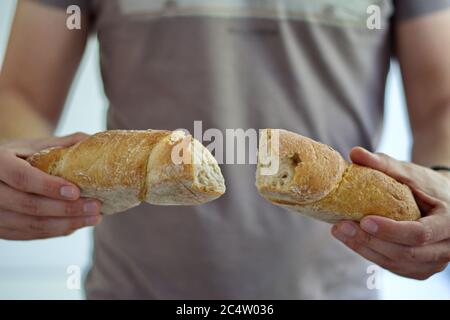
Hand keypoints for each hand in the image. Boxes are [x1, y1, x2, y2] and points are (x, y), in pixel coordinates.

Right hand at [0, 133, 101, 239]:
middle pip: (28, 205)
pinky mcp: (1, 229)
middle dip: (66, 209)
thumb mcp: (38, 144)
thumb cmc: (24, 154)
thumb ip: (65, 143)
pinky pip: (30, 234)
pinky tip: (78, 224)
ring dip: (67, 224)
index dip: (48, 186)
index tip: (75, 191)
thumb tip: (96, 141)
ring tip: (95, 217)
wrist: (1, 170)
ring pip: (31, 225)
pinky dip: (57, 231)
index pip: (21, 178)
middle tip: (96, 206)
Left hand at [332, 147, 449, 279]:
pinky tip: (350, 239)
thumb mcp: (407, 172)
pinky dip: (370, 253)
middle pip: (405, 253)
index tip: (364, 220)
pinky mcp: (418, 269)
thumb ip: (383, 164)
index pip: (419, 234)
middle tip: (340, 227)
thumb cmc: (424, 184)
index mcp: (449, 223)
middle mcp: (445, 248)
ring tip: (339, 231)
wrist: (440, 201)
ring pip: (396, 264)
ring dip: (364, 249)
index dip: (391, 230)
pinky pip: (393, 266)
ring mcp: (433, 263)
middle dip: (369, 241)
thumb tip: (354, 153)